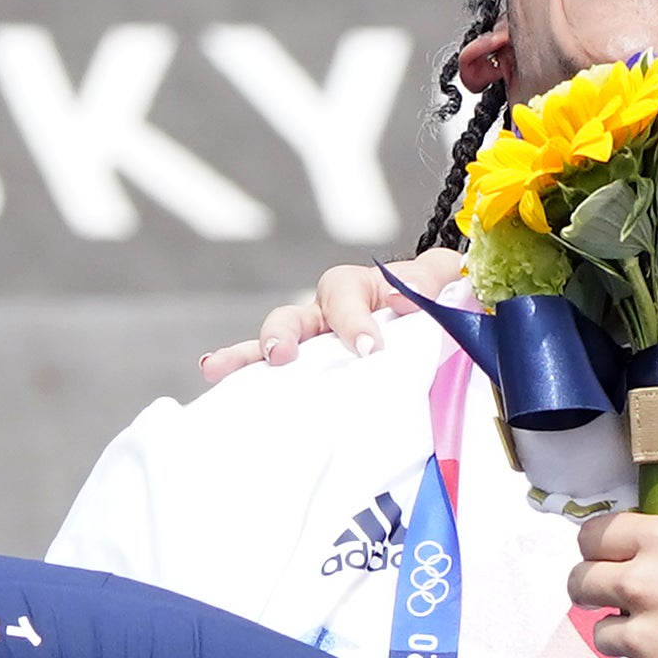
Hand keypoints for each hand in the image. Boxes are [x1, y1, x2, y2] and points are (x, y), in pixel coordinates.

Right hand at [196, 249, 468, 380]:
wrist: (437, 323)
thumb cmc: (435, 298)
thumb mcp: (443, 279)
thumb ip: (432, 279)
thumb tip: (404, 300)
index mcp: (356, 289)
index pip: (345, 299)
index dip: (353, 323)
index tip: (368, 350)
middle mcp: (323, 315)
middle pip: (291, 319)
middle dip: (281, 336)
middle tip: (280, 356)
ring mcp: (311, 347)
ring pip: (272, 347)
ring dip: (247, 357)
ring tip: (221, 368)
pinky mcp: (311, 376)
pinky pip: (271, 377)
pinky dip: (241, 375)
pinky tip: (214, 378)